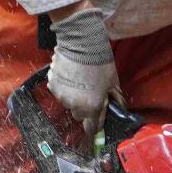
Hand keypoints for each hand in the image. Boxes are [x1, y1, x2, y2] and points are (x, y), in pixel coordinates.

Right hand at [47, 6, 117, 138]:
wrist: (81, 44)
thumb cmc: (100, 63)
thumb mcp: (113, 82)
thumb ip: (114, 99)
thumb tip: (119, 108)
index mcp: (91, 107)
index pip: (91, 128)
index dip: (95, 125)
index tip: (97, 120)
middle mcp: (74, 105)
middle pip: (79, 115)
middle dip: (85, 108)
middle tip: (91, 94)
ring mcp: (61, 96)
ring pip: (68, 103)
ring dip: (74, 97)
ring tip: (80, 82)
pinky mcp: (52, 85)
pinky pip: (59, 92)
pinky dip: (64, 87)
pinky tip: (70, 76)